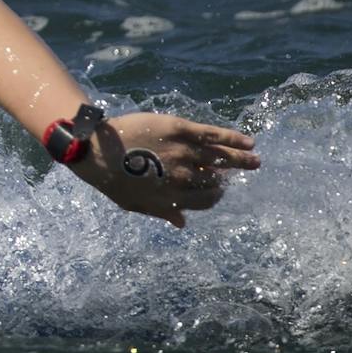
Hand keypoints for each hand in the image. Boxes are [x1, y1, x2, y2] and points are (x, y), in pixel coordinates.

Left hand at [70, 113, 259, 228]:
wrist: (95, 149)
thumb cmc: (111, 179)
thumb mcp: (135, 204)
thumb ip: (161, 212)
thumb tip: (182, 223)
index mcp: (175, 197)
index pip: (206, 200)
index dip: (215, 196)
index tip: (219, 190)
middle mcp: (184, 176)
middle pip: (215, 178)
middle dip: (230, 176)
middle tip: (247, 170)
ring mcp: (183, 152)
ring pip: (220, 157)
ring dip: (241, 159)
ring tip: (256, 159)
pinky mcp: (180, 130)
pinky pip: (212, 135)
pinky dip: (232, 138)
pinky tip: (247, 141)